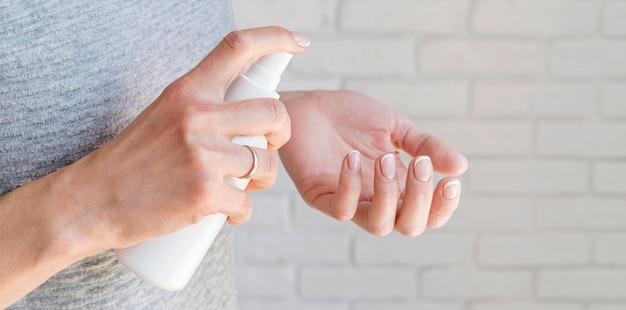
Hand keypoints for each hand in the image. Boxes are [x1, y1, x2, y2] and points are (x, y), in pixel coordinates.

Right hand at [59, 26, 308, 250]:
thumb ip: (202, 108)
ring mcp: (202, 155)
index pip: (237, 47)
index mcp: (187, 91)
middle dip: (282, 133)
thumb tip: (247, 116)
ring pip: (265, 163)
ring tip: (243, 187)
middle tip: (268, 147)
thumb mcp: (163, 114)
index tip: (299, 42)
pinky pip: (247, 203)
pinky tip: (227, 213)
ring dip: (262, 180)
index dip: (275, 37)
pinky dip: (241, 213)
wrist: (91, 200)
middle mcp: (197, 116)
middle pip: (275, 112)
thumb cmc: (131, 160)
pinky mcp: (204, 193)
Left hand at [279, 90, 467, 236]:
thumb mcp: (394, 126)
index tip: (450, 181)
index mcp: (399, 185)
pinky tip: (351, 157)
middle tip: (418, 163)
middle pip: (409, 226)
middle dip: (420, 199)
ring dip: (389, 195)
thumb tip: (461, 167)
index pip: (428, 214)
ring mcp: (349, 200)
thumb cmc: (350, 116)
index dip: (443, 207)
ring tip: (385, 158)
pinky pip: (341, 209)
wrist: (309, 103)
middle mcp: (377, 198)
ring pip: (378, 225)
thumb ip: (425, 145)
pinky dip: (351, 186)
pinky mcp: (320, 196)